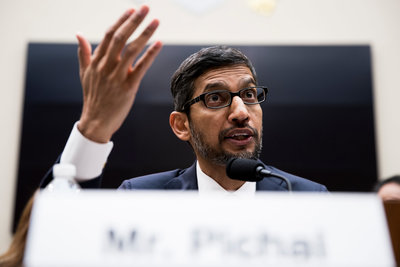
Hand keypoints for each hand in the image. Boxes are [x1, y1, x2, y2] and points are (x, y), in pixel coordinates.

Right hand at [75, 6, 161, 142]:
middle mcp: (105, 66)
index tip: (131, 10)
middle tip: (146, 8)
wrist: (96, 122)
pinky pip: (141, 68)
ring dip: (145, 34)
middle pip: (120, 38)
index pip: (108, 35)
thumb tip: (78, 34)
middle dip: (134, 21)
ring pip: (131, 50)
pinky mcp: (128, 88)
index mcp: (96, 61)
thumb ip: (83, 53)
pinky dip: (150, 55)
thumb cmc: (92, 97)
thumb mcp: (85, 74)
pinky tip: (159, 43)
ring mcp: (116, 77)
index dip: (121, 21)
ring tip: (156, 21)